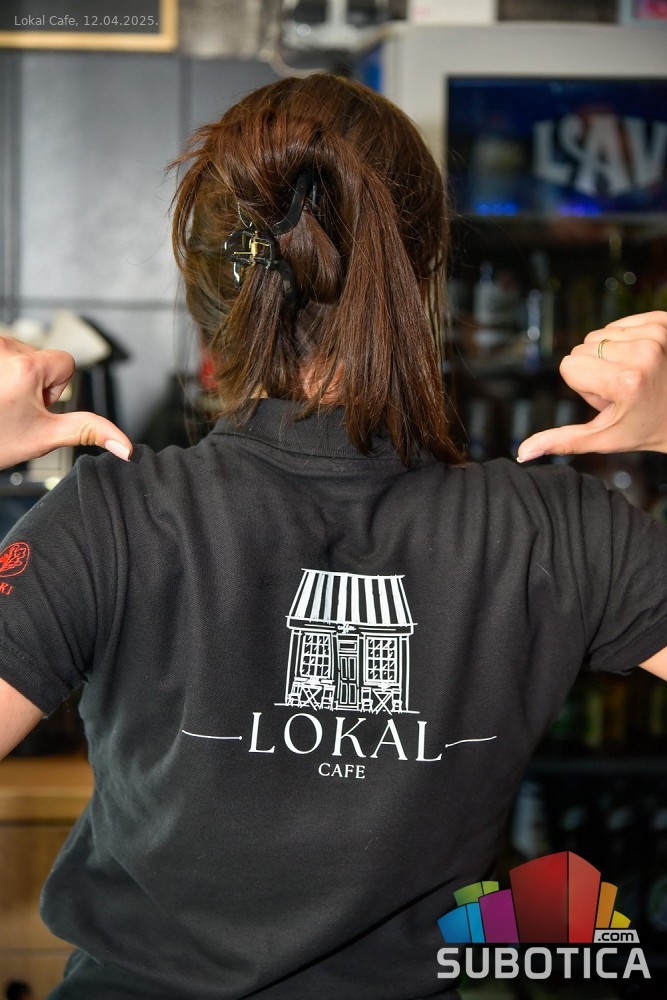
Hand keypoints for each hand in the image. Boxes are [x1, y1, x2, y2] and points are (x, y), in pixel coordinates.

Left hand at [0, 335, 131, 470]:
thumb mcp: (43, 437)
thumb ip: (88, 431)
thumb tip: (126, 446)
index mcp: (27, 366)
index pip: (66, 364)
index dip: (56, 390)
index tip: (33, 408)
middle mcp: (5, 347)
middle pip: (40, 360)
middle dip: (32, 385)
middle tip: (11, 410)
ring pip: (17, 357)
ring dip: (12, 379)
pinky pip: (2, 357)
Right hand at [517, 311, 666, 460]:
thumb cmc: (647, 429)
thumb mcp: (605, 438)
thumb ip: (562, 441)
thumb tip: (523, 452)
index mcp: (625, 382)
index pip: (569, 366)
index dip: (583, 386)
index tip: (609, 399)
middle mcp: (642, 353)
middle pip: (583, 349)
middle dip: (595, 369)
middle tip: (623, 389)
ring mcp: (656, 334)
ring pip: (600, 335)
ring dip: (611, 354)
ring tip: (634, 375)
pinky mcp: (664, 319)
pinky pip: (620, 323)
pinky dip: (626, 340)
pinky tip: (643, 360)